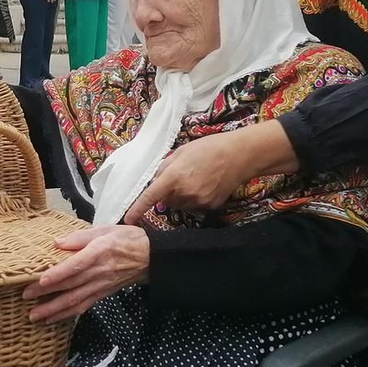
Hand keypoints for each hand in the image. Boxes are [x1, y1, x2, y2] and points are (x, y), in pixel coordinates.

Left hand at [24, 225, 149, 322]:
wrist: (150, 258)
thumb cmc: (127, 239)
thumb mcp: (105, 229)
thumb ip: (80, 236)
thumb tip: (57, 242)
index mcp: (99, 252)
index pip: (76, 265)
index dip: (59, 273)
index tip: (42, 280)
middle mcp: (99, 272)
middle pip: (70, 285)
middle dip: (47, 293)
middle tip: (25, 297)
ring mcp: (101, 286)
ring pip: (75, 300)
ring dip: (53, 310)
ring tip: (34, 316)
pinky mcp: (102, 294)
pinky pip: (83, 306)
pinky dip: (67, 314)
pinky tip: (52, 318)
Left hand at [121, 124, 290, 225]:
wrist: (239, 155)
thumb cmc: (208, 148)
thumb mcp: (180, 152)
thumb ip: (164, 168)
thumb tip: (153, 182)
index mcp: (174, 176)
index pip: (150, 196)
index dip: (137, 209)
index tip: (128, 219)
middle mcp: (184, 193)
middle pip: (164, 201)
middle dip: (164, 192)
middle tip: (176, 176)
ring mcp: (198, 202)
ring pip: (178, 205)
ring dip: (178, 196)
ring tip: (193, 178)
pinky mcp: (209, 207)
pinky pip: (192, 206)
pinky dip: (192, 199)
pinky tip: (204, 184)